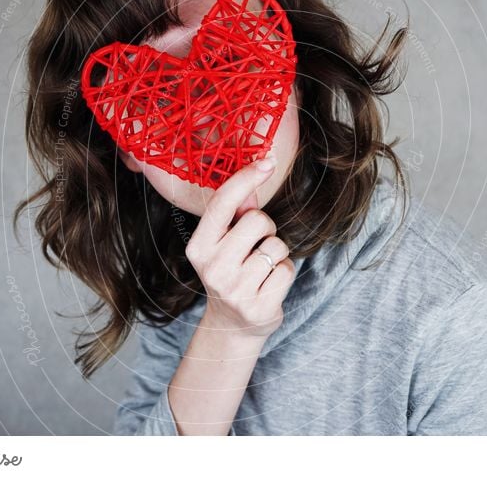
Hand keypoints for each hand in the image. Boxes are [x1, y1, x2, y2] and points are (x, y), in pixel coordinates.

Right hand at [185, 154, 295, 339]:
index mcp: (198, 247)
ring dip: (277, 253)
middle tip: (256, 244)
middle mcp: (212, 268)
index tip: (267, 161)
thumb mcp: (224, 244)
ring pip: (276, 246)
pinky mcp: (259, 306)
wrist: (232, 325)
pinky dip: (284, 273)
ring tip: (262, 267)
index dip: (246, 178)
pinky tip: (269, 284)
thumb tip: (256, 172)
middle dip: (266, 228)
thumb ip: (236, 213)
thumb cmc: (231, 272)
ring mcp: (235, 290)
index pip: (222, 204)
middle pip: (257, 220)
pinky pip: (287, 269)